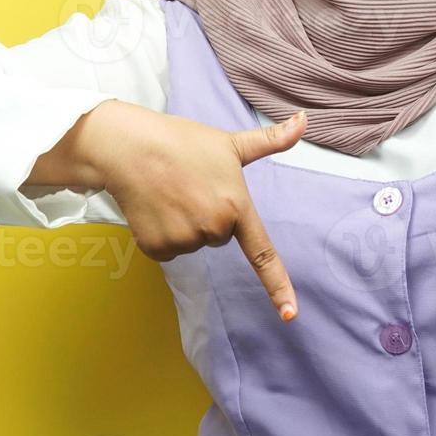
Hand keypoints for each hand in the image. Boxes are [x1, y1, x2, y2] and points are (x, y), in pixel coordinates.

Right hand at [26, 100, 307, 321]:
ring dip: (183, 224)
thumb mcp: (230, 142)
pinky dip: (160, 233)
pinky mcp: (156, 248)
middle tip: (191, 187)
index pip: (262, 254)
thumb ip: (271, 140)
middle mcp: (213, 228)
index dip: (278, 286)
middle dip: (207, 216)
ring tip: (171, 193)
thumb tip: (305, 120)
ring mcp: (183, 240)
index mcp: (236, 206)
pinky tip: (154, 207)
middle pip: (219, 237)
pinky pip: (168, 250)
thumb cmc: (183, 141)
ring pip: (192, 243)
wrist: (131, 147)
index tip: (289, 315)